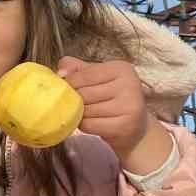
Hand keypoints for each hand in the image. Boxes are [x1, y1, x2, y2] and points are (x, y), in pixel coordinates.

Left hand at [57, 57, 172, 171]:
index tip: (71, 89)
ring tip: (90, 114)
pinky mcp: (125, 126)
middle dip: (76, 101)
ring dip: (80, 114)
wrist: (135, 127)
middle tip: (82, 104)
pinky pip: (90, 125)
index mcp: (121, 68)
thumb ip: (76, 69)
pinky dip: (85, 126)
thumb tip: (60, 73)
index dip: (70, 84)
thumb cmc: (111, 98)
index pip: (83, 75)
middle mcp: (129, 84)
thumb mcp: (96, 77)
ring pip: (85, 110)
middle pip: (83, 93)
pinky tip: (94, 123)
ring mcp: (130, 105)